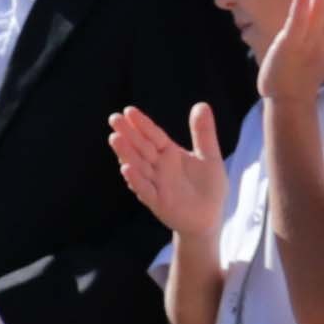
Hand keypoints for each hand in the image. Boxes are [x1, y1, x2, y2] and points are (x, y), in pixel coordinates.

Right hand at [108, 101, 230, 239]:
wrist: (208, 219)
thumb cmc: (208, 188)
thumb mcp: (209, 156)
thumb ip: (203, 133)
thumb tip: (201, 104)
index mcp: (169, 154)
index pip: (153, 136)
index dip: (142, 124)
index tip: (129, 110)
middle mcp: (159, 168)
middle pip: (141, 148)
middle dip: (128, 134)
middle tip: (114, 119)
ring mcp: (156, 184)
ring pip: (139, 166)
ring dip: (126, 153)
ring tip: (115, 138)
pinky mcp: (159, 202)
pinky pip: (146, 189)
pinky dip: (136, 180)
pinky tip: (126, 168)